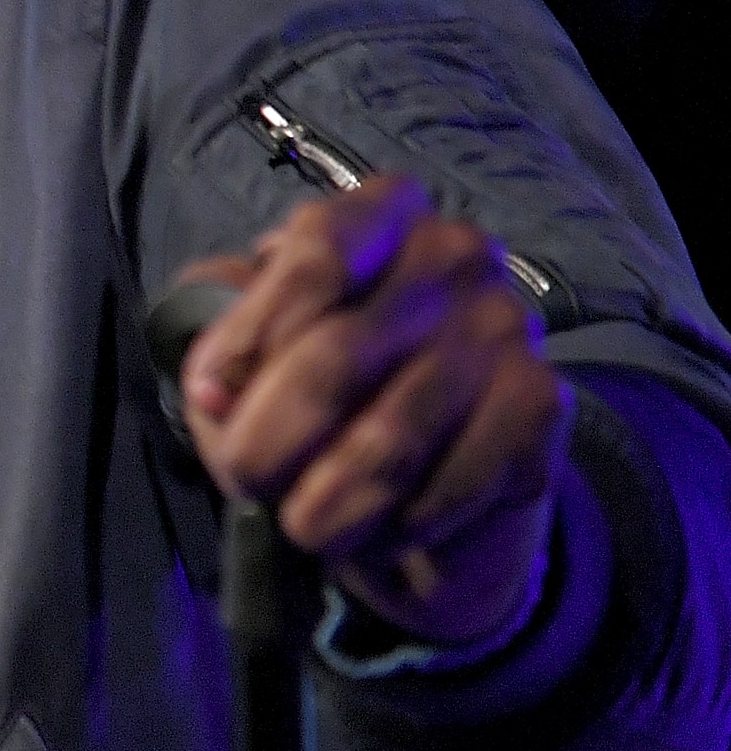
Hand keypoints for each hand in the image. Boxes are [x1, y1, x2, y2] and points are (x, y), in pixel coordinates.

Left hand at [173, 175, 570, 648]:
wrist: (426, 476)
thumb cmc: (316, 395)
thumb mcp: (248, 352)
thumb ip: (222, 348)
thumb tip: (216, 389)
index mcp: (378, 215)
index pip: (316, 251)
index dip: (250, 334)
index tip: (210, 398)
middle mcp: (453, 254)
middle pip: (339, 350)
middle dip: (272, 437)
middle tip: (245, 480)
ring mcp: (505, 328)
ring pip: (392, 434)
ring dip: (329, 500)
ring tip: (305, 524)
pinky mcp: (539, 407)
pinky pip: (451, 483)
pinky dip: (397, 525)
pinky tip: (378, 535)